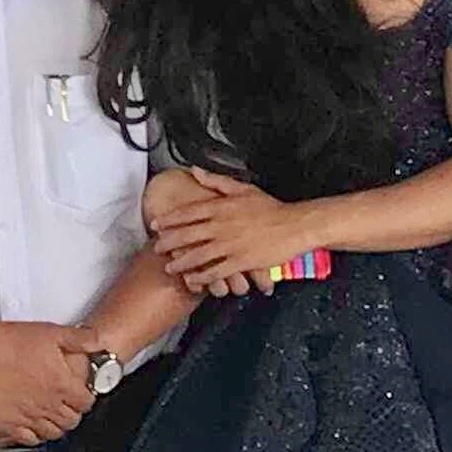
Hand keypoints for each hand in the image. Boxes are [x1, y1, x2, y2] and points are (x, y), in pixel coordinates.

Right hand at [0, 320, 95, 446]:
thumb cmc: (12, 340)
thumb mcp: (53, 333)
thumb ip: (80, 339)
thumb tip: (99, 342)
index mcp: (62, 384)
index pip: (86, 403)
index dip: (86, 399)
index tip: (82, 396)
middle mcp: (47, 403)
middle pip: (71, 421)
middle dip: (73, 414)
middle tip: (69, 408)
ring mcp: (27, 415)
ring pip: (52, 433)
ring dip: (56, 427)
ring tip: (53, 418)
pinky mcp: (7, 421)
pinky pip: (27, 439)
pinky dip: (34, 436)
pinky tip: (34, 428)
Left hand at [150, 170, 313, 298]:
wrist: (295, 225)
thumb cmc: (271, 207)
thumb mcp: (243, 188)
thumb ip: (217, 181)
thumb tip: (195, 170)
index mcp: (221, 207)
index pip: (188, 212)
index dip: (169, 219)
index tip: (156, 225)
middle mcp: (221, 226)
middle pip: (187, 235)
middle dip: (168, 242)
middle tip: (156, 248)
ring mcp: (230, 245)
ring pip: (198, 255)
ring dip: (181, 262)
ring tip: (169, 267)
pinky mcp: (240, 262)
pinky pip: (216, 272)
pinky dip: (202, 277)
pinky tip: (193, 281)